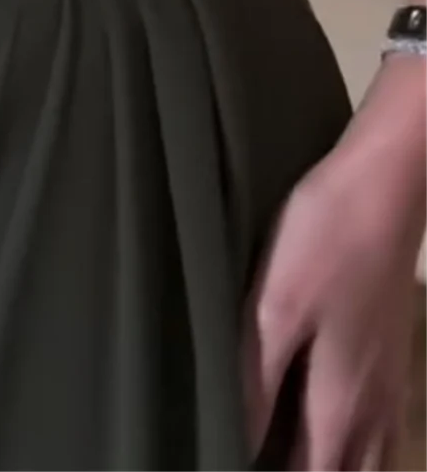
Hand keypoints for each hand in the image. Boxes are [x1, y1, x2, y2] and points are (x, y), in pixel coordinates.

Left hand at [241, 103, 424, 471]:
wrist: (385, 185)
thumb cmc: (325, 243)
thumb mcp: (274, 309)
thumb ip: (255, 382)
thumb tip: (237, 443)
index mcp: (341, 406)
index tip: (238, 466)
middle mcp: (374, 407)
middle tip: (263, 461)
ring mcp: (391, 379)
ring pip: (373, 455)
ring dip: (337, 464)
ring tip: (294, 452)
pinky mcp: (392, 350)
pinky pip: (381, 425)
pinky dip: (357, 442)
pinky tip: (331, 418)